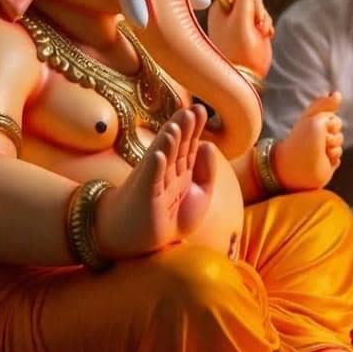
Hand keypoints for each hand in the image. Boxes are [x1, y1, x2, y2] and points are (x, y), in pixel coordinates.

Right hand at [95, 106, 216, 257]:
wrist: (143, 243)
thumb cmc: (171, 220)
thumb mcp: (200, 196)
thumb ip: (207, 172)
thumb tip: (209, 144)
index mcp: (180, 171)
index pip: (188, 146)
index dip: (194, 128)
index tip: (200, 109)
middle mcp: (167, 172)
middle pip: (177, 147)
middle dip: (184, 128)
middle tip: (193, 109)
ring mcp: (155, 182)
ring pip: (163, 159)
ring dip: (168, 142)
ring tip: (176, 125)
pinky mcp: (145, 197)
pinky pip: (150, 181)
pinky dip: (154, 168)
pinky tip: (158, 155)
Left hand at [207, 0, 274, 78]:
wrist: (244, 75)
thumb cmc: (239, 49)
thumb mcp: (240, 20)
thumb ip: (244, 0)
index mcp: (221, 8)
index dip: (249, 2)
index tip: (248, 15)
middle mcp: (230, 13)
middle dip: (259, 11)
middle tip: (256, 25)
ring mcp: (241, 22)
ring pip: (260, 8)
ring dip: (265, 19)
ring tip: (261, 34)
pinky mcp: (251, 31)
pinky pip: (264, 19)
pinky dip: (268, 26)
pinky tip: (265, 36)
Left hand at [273, 92, 344, 189]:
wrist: (296, 166)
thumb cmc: (303, 140)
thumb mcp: (314, 118)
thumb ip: (326, 105)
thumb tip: (338, 93)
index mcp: (314, 124)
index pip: (335, 120)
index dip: (331, 123)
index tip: (323, 126)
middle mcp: (319, 136)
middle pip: (340, 133)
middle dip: (333, 137)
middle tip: (321, 141)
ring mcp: (322, 150)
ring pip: (340, 146)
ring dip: (333, 148)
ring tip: (321, 152)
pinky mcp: (325, 163)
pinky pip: (339, 158)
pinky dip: (333, 158)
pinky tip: (324, 161)